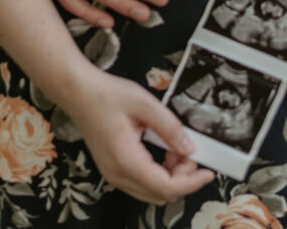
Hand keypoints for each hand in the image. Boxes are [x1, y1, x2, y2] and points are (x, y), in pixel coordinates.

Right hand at [73, 69, 214, 203]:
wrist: (79, 93)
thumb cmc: (107, 95)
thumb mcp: (144, 104)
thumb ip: (169, 127)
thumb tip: (189, 148)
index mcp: (125, 160)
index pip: (165, 187)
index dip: (190, 183)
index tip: (208, 171)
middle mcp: (118, 175)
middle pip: (159, 194)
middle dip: (182, 178)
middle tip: (191, 152)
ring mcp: (113, 175)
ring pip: (151, 191)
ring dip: (170, 177)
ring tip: (177, 149)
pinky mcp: (113, 170)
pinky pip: (141, 183)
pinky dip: (158, 173)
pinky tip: (164, 152)